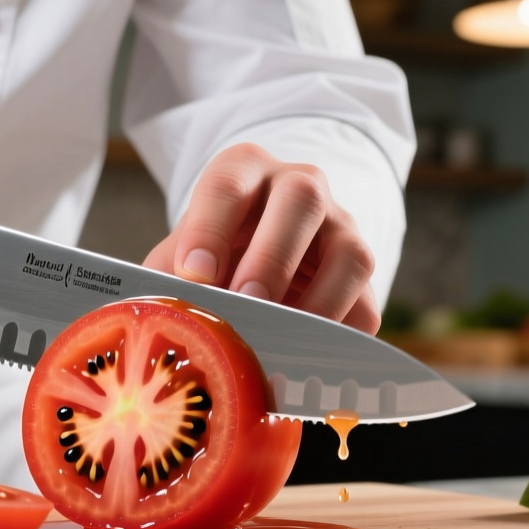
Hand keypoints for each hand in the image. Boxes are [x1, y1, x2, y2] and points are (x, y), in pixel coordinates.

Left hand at [143, 144, 380, 333]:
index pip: (228, 183)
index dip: (210, 229)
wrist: (254, 253)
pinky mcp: (360, 275)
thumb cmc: (210, 253)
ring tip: (283, 338)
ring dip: (318, 301)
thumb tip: (162, 322)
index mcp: (245, 170)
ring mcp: (340, 228)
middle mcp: (300, 187)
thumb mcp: (178, 255)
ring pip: (350, 253)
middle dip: (273, 256)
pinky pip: (366, 306)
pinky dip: (340, 335)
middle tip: (247, 301)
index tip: (193, 274)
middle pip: (302, 199)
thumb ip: (167, 281)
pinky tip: (308, 358)